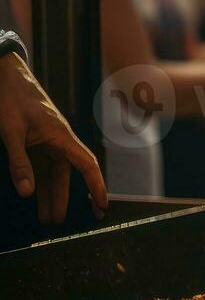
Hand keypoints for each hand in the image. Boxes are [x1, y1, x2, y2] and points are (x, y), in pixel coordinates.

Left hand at [0, 52, 107, 222]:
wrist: (5, 76)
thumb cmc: (12, 99)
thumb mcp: (12, 133)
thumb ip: (19, 163)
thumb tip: (27, 193)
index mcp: (61, 136)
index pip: (87, 165)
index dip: (96, 186)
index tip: (101, 206)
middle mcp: (58, 141)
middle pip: (66, 175)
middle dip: (63, 199)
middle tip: (57, 223)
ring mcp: (45, 142)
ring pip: (52, 173)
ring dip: (48, 194)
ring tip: (45, 218)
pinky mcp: (33, 141)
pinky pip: (39, 166)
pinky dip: (37, 182)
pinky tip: (32, 195)